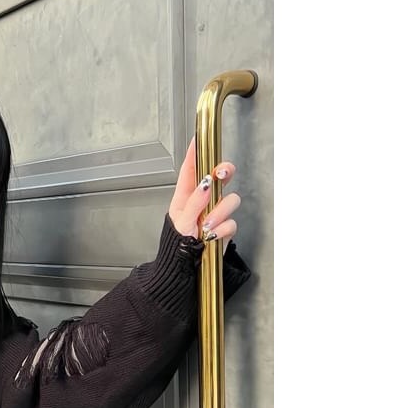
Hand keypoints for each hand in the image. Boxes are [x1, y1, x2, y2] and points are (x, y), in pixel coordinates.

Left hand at [168, 137, 239, 253]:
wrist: (184, 268)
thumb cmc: (176, 245)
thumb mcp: (181, 221)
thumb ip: (195, 202)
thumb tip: (206, 183)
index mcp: (185, 196)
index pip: (191, 170)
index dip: (195, 154)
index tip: (198, 139)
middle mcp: (203, 201)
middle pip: (220, 176)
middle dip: (225, 172)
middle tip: (222, 174)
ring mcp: (215, 213)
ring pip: (230, 199)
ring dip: (221, 211)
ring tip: (207, 225)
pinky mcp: (225, 227)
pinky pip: (232, 222)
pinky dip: (223, 229)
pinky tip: (212, 236)